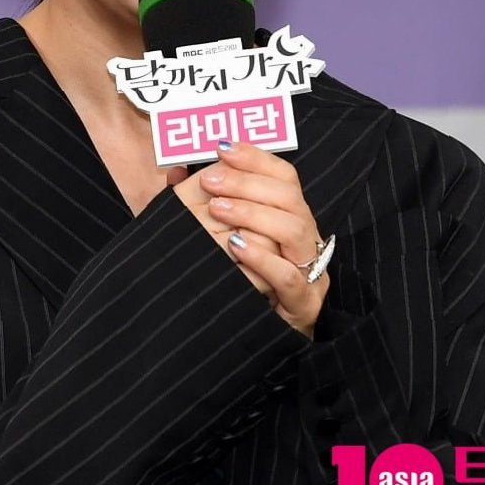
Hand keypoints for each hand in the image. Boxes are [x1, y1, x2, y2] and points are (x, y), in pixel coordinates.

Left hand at [173, 142, 330, 337]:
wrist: (248, 336)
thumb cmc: (233, 279)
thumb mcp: (215, 236)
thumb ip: (200, 202)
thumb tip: (175, 171)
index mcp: (290, 216)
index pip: (284, 175)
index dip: (256, 157)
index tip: (222, 148)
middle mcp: (305, 238)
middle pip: (289, 196)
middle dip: (247, 182)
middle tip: (208, 181)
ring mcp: (310, 270)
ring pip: (295, 229)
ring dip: (254, 213)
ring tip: (217, 209)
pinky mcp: (304, 303)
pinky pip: (290, 276)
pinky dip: (263, 258)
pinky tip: (235, 247)